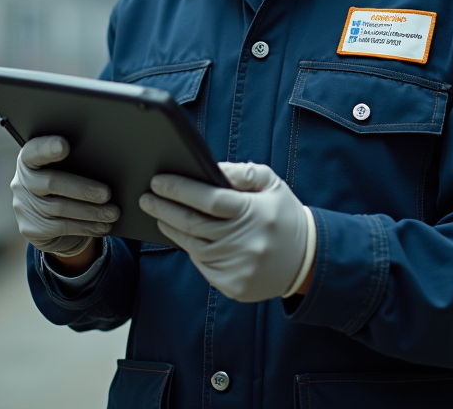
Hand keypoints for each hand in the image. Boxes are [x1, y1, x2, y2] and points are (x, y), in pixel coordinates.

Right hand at [10, 135, 119, 257]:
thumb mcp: (70, 172)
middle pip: (51, 182)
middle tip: (107, 194)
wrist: (54, 223)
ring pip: (59, 208)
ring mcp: (23, 206)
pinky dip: (86, 226)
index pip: (34, 151)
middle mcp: (21, 182)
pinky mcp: (30, 229)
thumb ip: (77, 164)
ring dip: (91, 212)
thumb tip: (108, 166)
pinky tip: (103, 226)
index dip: (47, 148)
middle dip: (83, 189)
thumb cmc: (68, 187)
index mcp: (30, 160)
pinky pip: (61, 227)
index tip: (65, 146)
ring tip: (113, 212)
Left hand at [139, 162, 312, 302]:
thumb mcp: (272, 184)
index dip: (179, 189)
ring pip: (193, 246)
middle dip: (164, 208)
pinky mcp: (232, 285)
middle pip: (192, 224)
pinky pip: (202, 265)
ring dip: (172, 229)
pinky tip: (184, 236)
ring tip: (159, 215)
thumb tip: (210, 167)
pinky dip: (190, 249)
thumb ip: (242, 173)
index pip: (208, 199)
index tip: (158, 181)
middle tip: (146, 198)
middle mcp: (245, 242)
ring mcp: (237, 267)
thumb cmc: (283, 216)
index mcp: (254, 212)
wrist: (306, 260)